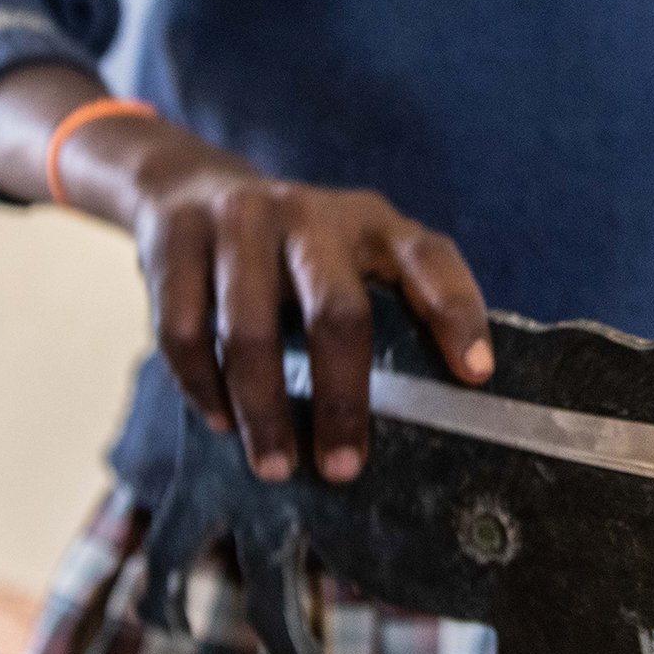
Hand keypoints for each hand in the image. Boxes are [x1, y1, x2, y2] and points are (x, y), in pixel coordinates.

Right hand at [0, 63, 493, 483]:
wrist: (186, 186)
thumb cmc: (290, 251)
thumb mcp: (348, 255)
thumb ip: (388, 306)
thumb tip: (433, 405)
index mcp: (370, 221)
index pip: (430, 260)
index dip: (458, 314)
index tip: (477, 376)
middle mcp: (309, 213)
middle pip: (337, 311)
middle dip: (342, 399)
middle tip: (343, 467)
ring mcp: (239, 220)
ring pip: (251, 331)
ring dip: (264, 410)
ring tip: (276, 465)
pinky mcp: (176, 238)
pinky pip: (186, 329)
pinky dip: (203, 385)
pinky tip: (220, 420)